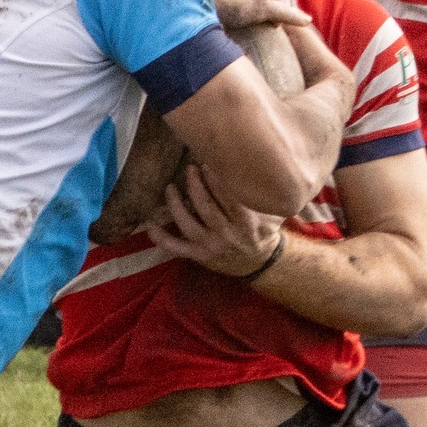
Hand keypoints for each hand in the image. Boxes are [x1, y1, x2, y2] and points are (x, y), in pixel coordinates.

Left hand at [146, 164, 286, 277]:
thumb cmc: (265, 230)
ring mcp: (210, 246)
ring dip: (176, 204)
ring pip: (187, 223)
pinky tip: (150, 224)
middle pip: (206, 207)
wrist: (259, 262)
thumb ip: (270, 194)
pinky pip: (175, 247)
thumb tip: (267, 167)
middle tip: (191, 168)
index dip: (217, 180)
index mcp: (247, 224)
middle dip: (195, 185)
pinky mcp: (198, 255)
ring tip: (171, 187)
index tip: (208, 163)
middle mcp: (227, 235)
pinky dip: (160, 238)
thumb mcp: (275, 213)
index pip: (230, 198)